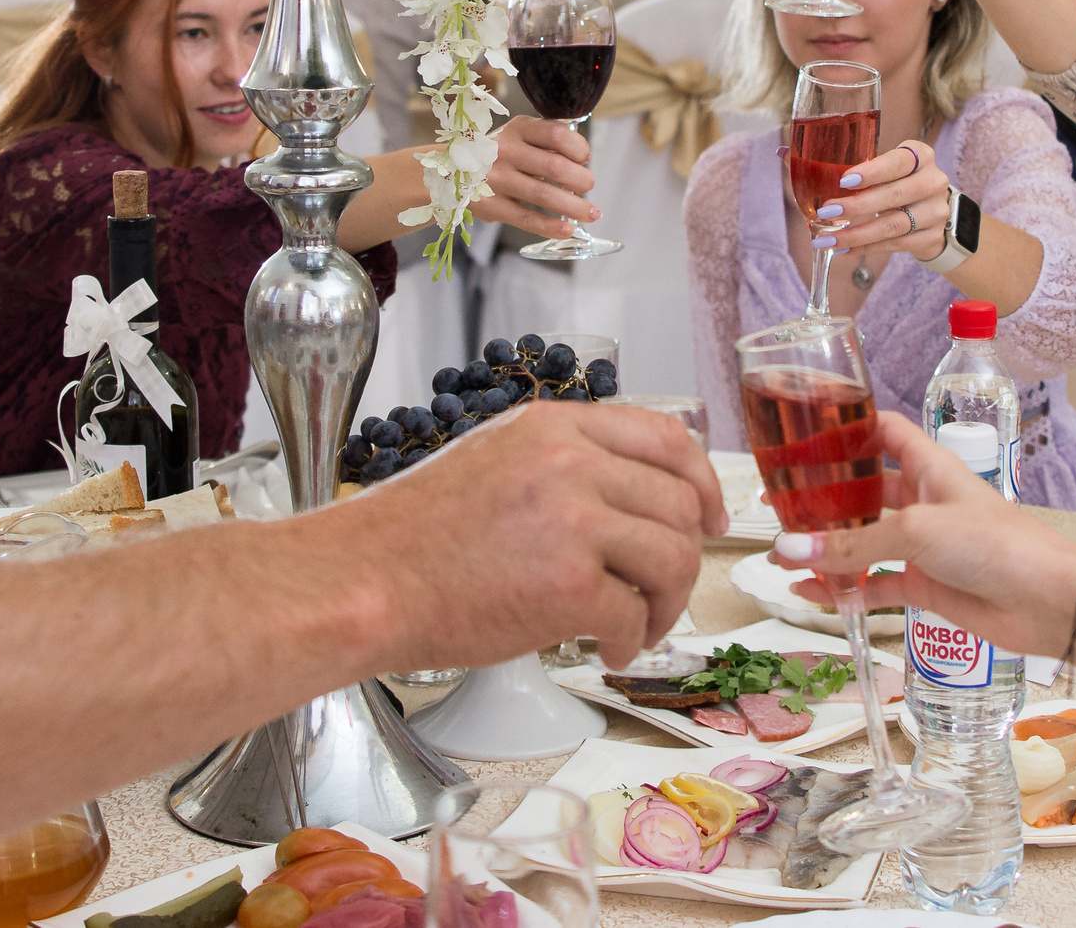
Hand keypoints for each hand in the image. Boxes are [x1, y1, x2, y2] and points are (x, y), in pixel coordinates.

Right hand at [366, 400, 726, 669]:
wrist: (365, 582)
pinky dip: (632, 640)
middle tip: (662, 594)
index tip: (710, 516)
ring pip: (674, 558)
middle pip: (679, 503)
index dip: (702, 480)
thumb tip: (635, 500)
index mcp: (555, 426)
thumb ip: (564, 466)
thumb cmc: (415, 537)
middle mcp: (572, 462)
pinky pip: (636, 614)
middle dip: (684, 558)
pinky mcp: (571, 585)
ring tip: (636, 627)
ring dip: (667, 604)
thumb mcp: (497, 462)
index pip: (665, 436)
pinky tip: (606, 649)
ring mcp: (574, 520)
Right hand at [472, 116, 598, 241]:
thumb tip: (583, 159)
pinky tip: (567, 229)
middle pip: (555, 166)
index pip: (556, 134)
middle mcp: (505, 151)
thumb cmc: (497, 154)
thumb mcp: (518, 136)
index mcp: (517, 129)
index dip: (578, 147)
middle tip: (588, 187)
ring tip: (591, 213)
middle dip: (581, 180)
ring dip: (575, 207)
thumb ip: (547, 142)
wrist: (449, 171)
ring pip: (544, 195)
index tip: (584, 158)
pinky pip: (526, 218)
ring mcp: (495, 179)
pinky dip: (550, 227)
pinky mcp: (490, 205)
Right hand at [767, 412, 1075, 656]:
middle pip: (863, 490)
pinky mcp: (926, 585)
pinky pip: (875, 585)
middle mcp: (923, 500)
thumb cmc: (996, 544)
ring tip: (782, 557)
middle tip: (777, 505)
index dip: (846, 428)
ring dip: (827, 549)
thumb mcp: (916, 532)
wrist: (1048, 601)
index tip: (803, 431)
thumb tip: (789, 550)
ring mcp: (924, 545)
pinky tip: (813, 595)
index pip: (882, 431)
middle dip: (823, 498)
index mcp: (928, 466)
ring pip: (864, 542)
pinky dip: (846, 590)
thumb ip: (851, 545)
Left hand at [807, 138, 948, 263]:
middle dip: (857, 206)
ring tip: (827, 239)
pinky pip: (896, 245)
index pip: (899, 161)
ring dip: (857, 233)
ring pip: (894, 224)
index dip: (873, 171)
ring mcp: (936, 211)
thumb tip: (783, 153)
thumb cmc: (893, 181)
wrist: (930, 211)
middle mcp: (932, 180)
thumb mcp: (875, 166)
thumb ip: (834, 160)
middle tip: (826, 211)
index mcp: (920, 155)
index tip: (843, 180)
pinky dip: (866, 248)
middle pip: (894, 195)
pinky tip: (844, 248)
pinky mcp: (932, 237)